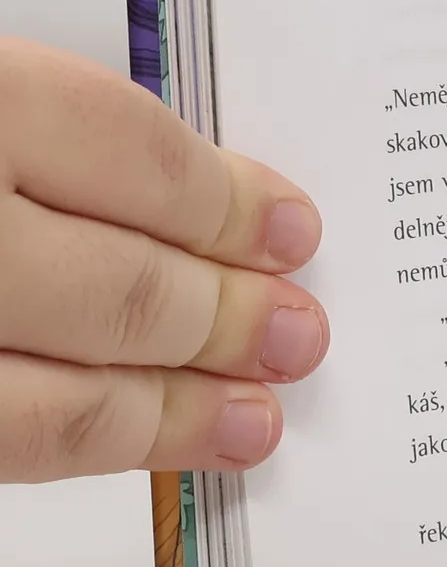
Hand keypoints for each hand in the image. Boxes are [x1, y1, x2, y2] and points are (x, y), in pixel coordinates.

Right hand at [0, 39, 327, 480]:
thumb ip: (52, 117)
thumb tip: (194, 181)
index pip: (125, 149)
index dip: (225, 202)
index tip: (291, 229)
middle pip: (113, 286)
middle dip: (225, 318)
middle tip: (298, 333)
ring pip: (58, 402)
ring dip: (174, 413)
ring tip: (256, 421)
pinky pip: (3, 445)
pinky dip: (86, 449)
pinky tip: (148, 446)